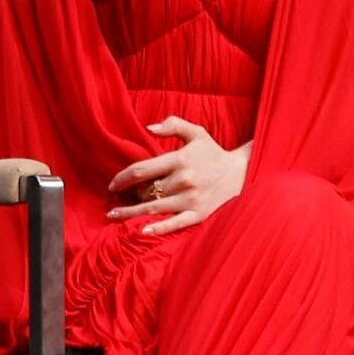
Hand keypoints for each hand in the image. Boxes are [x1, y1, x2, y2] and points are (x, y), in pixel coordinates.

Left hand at [106, 118, 250, 236]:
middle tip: (124, 198)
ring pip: (153, 208)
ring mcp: (190, 199)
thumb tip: (148, 128)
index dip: (122, 178)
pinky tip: (142, 230)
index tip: (112, 185)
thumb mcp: (196, 133)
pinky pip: (174, 224)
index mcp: (179, 160)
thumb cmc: (213, 153)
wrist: (241, 173)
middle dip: (133, 195)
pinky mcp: (199, 214)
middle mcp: (183, 180)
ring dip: (132, 213)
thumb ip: (173, 125)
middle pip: (146, 191)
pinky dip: (157, 228)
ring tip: (116, 215)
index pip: (141, 170)